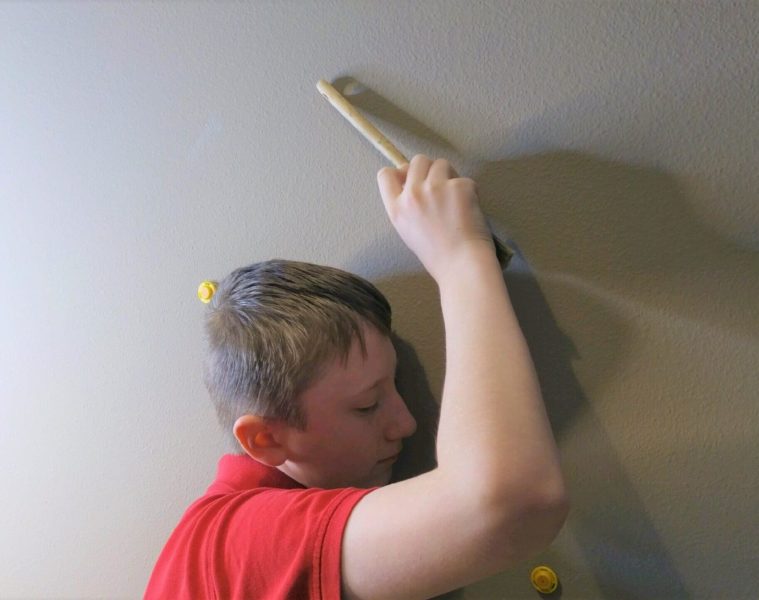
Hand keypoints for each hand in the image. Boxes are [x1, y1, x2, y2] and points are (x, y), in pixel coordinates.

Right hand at [377, 154, 494, 282]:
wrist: (462, 265)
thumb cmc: (438, 255)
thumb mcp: (408, 231)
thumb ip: (407, 206)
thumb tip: (413, 181)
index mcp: (396, 209)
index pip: (386, 175)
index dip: (400, 173)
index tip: (411, 179)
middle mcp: (412, 194)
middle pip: (417, 161)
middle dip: (429, 169)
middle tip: (440, 187)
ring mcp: (436, 187)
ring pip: (441, 164)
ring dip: (449, 176)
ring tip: (456, 199)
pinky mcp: (459, 186)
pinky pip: (464, 179)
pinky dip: (469, 191)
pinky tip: (469, 209)